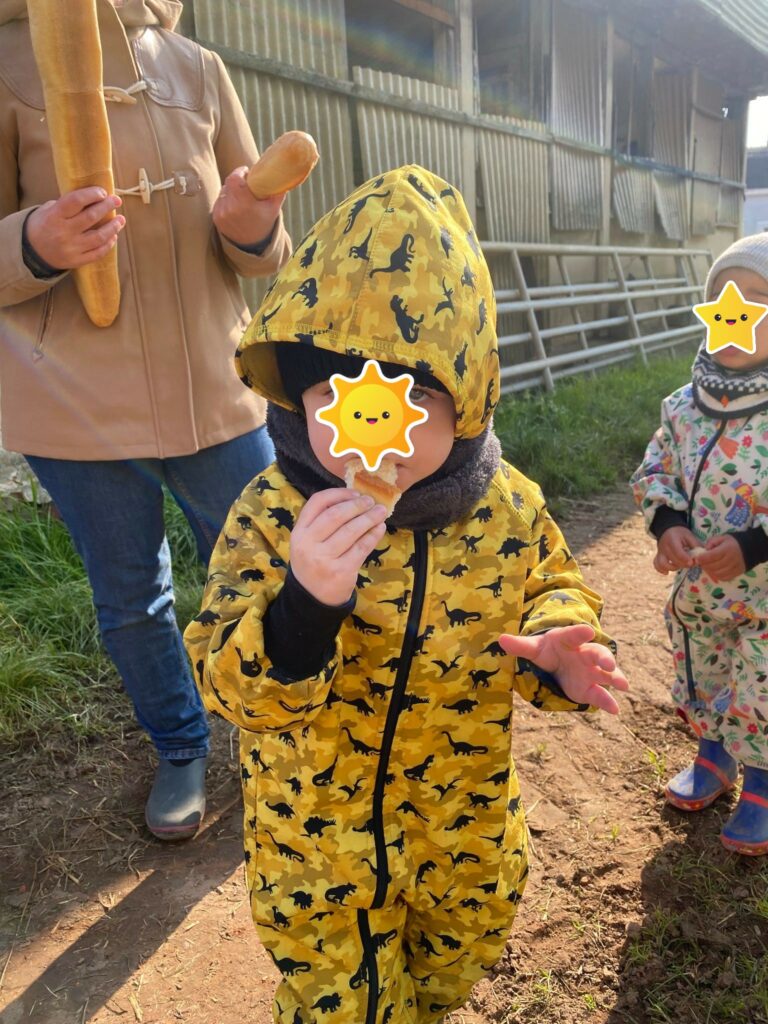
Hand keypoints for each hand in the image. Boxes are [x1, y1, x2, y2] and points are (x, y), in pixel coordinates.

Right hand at [25, 187, 124, 269]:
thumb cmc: (43, 224)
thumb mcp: (48, 210)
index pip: (76, 201)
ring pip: (98, 237)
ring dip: (113, 227)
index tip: (102, 191)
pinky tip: (113, 236)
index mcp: (54, 215)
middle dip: (106, 206)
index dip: (91, 194)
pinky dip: (108, 244)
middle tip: (117, 200)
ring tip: (121, 219)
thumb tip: (94, 197)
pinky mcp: (77, 261)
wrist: (31, 251)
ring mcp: (71, 248)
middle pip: (90, 217)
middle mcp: (63, 232)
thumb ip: (68, 205)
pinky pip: (98, 253)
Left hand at [212, 166, 284, 247]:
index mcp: (244, 203)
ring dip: (231, 191)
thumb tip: (281, 175)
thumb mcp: (274, 208)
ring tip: (241, 198)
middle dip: (237, 181)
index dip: (239, 172)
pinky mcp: (216, 218)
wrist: (253, 246)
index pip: (234, 178)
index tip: (246, 172)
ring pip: (223, 192)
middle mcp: (230, 208)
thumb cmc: (264, 224)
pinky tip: (235, 208)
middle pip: (228, 183)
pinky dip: (226, 201)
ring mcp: (221, 213)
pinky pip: (219, 201)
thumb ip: (278, 191)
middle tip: (245, 184)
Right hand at [290, 488, 388, 605]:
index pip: (317, 503)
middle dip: (357, 505)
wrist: (312, 598)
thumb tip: (354, 499)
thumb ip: (322, 522)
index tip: (355, 493)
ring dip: (369, 518)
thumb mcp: (307, 542)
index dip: (338, 494)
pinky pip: (362, 548)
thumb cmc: (313, 562)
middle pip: (336, 515)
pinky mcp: (342, 571)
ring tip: (380, 512)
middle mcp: (308, 544)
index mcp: (299, 532)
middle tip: (371, 501)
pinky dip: (373, 535)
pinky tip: (379, 528)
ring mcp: (324, 559)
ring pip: (351, 530)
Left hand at [499, 624, 628, 714]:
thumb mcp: (534, 648)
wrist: (558, 662)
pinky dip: (608, 702)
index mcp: (569, 640)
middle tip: (608, 664)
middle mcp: (585, 653)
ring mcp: (591, 671)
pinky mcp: (591, 688)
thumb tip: (500, 639)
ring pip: (606, 673)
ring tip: (623, 685)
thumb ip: (520, 646)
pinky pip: (601, 695)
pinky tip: (615, 710)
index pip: (574, 634)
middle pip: (597, 653)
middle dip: (604, 658)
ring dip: (615, 677)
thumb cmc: (547, 651)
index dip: (580, 632)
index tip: (588, 630)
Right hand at [654, 526, 696, 574]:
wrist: (668, 529)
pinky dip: (661, 570)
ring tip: (680, 566)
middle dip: (683, 564)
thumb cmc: (681, 534)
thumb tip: (702, 557)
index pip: (678, 552)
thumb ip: (696, 546)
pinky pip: (656, 564)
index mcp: (673, 540)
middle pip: (672, 560)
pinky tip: (667, 573)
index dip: (685, 559)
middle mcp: (664, 547)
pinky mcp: (658, 556)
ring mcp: (660, 552)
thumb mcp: (690, 536)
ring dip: (673, 568)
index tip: (692, 562)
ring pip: (663, 564)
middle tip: (691, 564)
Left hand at [694, 534, 745, 580]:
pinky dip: (717, 575)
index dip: (702, 558)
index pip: (712, 556)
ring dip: (710, 571)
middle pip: (713, 566)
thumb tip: (704, 551)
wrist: (749, 549)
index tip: (697, 558)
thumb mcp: (721, 538)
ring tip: (708, 566)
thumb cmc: (732, 543)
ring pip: (717, 574)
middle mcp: (732, 559)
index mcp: (727, 549)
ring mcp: (735, 568)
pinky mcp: (737, 573)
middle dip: (704, 565)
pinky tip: (715, 570)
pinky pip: (723, 578)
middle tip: (702, 562)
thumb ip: (711, 543)